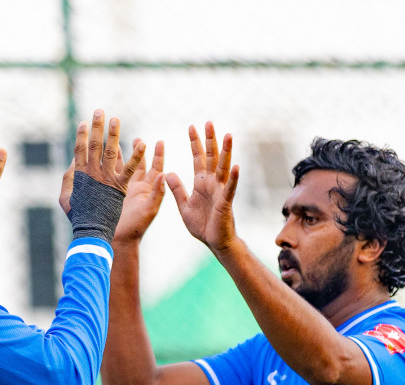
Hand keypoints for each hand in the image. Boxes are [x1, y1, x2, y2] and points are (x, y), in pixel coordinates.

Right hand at [59, 109, 144, 213]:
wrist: (91, 231)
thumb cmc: (77, 216)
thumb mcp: (65, 198)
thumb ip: (68, 179)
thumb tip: (74, 161)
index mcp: (80, 175)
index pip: (80, 150)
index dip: (82, 135)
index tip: (83, 122)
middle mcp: (93, 173)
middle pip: (95, 145)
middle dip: (97, 127)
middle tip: (99, 111)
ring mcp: (107, 179)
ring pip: (111, 152)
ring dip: (114, 134)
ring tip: (116, 119)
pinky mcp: (120, 187)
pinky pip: (131, 169)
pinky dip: (137, 156)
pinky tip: (143, 143)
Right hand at [114, 139, 165, 243]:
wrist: (119, 240)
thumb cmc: (136, 228)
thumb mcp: (150, 210)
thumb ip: (158, 193)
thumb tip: (163, 174)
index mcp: (149, 190)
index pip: (156, 168)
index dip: (159, 155)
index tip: (160, 141)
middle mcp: (138, 188)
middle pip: (140, 163)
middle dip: (139, 149)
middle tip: (137, 137)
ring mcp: (124, 189)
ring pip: (123, 166)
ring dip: (121, 153)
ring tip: (117, 139)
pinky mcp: (112, 192)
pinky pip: (110, 174)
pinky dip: (108, 164)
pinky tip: (102, 154)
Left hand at [166, 121, 239, 254]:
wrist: (214, 242)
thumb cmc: (202, 225)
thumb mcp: (184, 206)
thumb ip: (177, 189)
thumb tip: (168, 172)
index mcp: (201, 182)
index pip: (198, 158)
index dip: (195, 143)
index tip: (191, 126)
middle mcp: (212, 183)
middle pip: (211, 157)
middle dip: (210, 140)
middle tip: (208, 122)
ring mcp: (220, 191)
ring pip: (223, 167)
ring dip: (226, 152)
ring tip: (227, 135)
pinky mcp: (225, 202)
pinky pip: (230, 188)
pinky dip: (233, 178)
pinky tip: (236, 166)